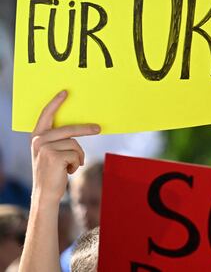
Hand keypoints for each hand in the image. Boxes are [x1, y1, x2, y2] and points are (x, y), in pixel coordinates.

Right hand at [30, 90, 100, 204]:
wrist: (46, 193)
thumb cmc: (53, 171)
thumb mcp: (51, 152)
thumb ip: (57, 139)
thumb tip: (81, 126)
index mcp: (36, 136)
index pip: (46, 115)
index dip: (55, 103)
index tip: (65, 92)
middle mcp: (38, 140)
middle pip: (69, 129)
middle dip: (86, 129)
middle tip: (99, 128)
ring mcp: (45, 148)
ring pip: (75, 144)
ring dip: (78, 156)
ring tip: (69, 166)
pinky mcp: (54, 156)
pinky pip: (76, 154)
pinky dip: (77, 163)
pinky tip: (68, 171)